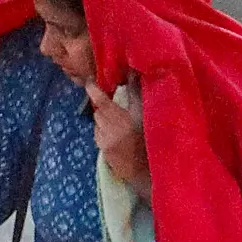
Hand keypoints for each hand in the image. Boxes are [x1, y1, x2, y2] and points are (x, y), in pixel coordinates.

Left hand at [84, 81, 151, 195]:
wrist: (149, 170)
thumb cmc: (152, 139)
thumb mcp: (146, 114)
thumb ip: (137, 93)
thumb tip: (132, 72)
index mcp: (123, 121)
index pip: (103, 103)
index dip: (94, 91)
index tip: (89, 82)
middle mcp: (110, 131)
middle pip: (98, 112)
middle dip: (103, 105)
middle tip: (113, 101)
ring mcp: (105, 142)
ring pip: (98, 123)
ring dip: (104, 118)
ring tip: (119, 119)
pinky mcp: (103, 150)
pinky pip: (99, 134)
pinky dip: (104, 129)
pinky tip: (116, 132)